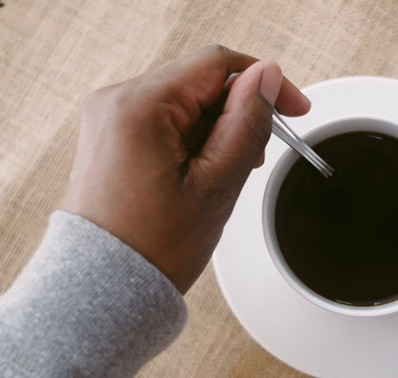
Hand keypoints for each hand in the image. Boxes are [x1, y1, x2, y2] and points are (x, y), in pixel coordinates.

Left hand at [63, 45, 310, 293]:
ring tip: (223, 175)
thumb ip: (247, 122)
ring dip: (218, 130)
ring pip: (186, 104)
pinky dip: (194, 141)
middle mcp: (115, 103)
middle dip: (238, 113)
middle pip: (200, 83)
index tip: (293, 108)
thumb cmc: (150, 250)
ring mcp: (109, 121)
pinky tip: (203, 173)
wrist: (104, 292)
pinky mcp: (112, 139)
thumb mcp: (217, 183)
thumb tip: (264, 77)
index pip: (217, 65)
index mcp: (138, 106)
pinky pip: (165, 123)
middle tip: (255, 157)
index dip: (264, 82)